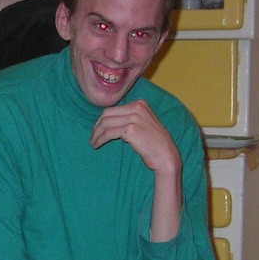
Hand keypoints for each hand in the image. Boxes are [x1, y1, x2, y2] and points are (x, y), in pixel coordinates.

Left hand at [91, 100, 181, 242]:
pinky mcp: (130, 128)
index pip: (113, 109)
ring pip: (105, 123)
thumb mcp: (143, 124)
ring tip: (93, 142)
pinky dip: (100, 139)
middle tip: (92, 137)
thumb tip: (107, 120)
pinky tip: (97, 145)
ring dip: (96, 134)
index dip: (101, 120)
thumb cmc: (153, 143)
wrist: (165, 155)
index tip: (96, 130)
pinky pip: (108, 133)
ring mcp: (134, 117)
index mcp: (139, 104)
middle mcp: (137, 107)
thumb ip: (129, 118)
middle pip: (107, 114)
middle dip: (96, 126)